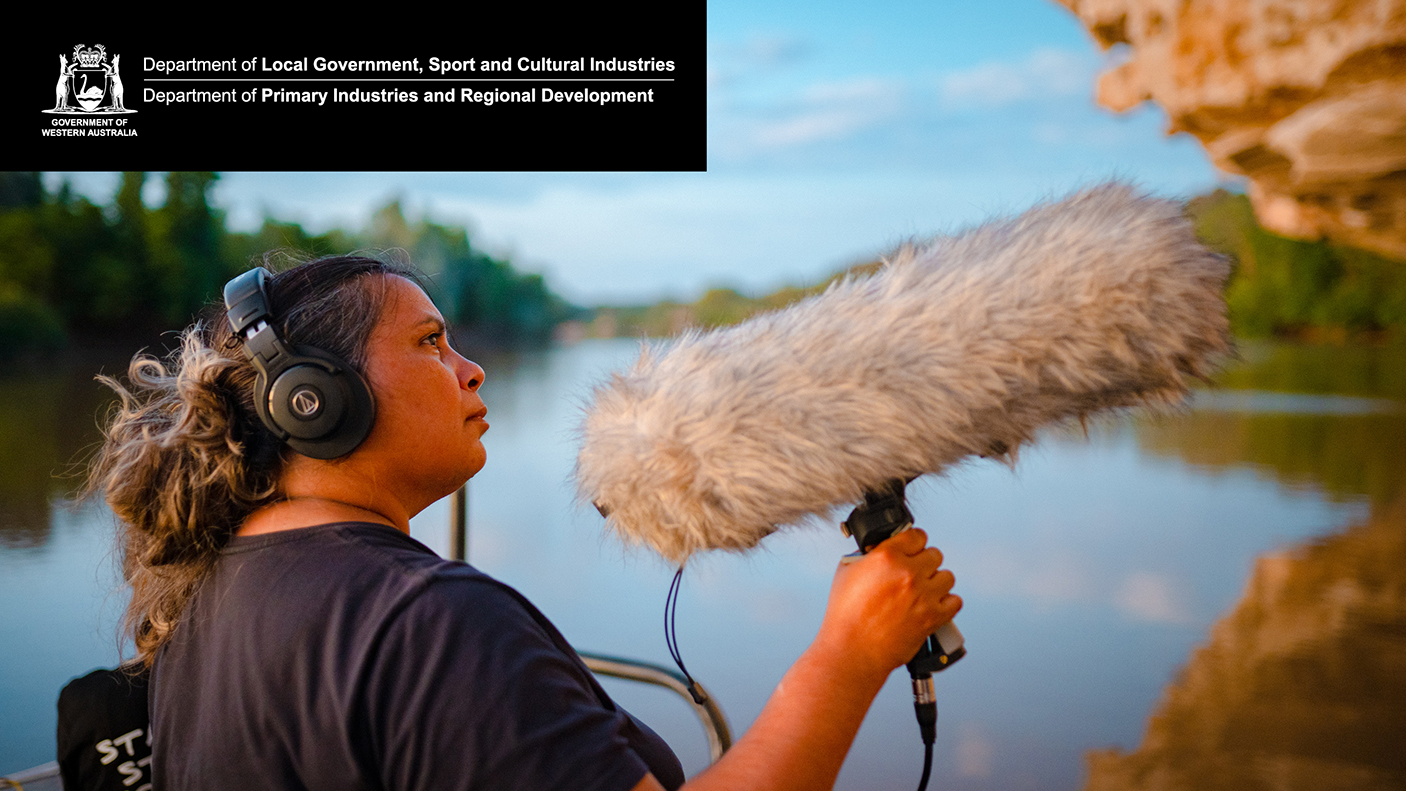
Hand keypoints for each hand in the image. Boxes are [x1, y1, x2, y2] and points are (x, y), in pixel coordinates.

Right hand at [813, 528, 960, 680]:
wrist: (853, 650)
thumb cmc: (846, 616)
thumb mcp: (847, 572)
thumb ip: (868, 556)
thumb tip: (879, 550)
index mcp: (886, 557)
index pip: (916, 535)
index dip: (913, 542)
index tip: (912, 548)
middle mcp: (908, 573)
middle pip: (935, 554)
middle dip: (924, 563)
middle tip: (913, 574)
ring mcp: (923, 595)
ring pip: (947, 577)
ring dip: (936, 582)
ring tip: (923, 591)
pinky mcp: (933, 617)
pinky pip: (955, 601)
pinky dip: (946, 604)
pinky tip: (932, 605)